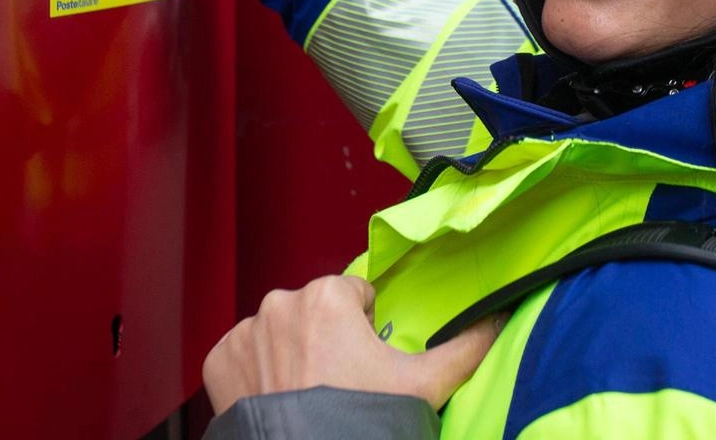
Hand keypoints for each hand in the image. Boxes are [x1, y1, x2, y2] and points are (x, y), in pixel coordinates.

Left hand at [202, 275, 502, 415]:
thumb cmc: (363, 421)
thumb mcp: (425, 385)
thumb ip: (465, 347)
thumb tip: (496, 320)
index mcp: (327, 295)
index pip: (355, 295)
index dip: (367, 329)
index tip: (367, 364)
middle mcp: (279, 303)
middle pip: (315, 311)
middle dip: (327, 340)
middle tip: (341, 385)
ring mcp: (244, 332)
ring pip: (279, 332)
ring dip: (292, 355)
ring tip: (309, 397)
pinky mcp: (219, 362)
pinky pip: (245, 356)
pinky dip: (258, 374)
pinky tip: (278, 402)